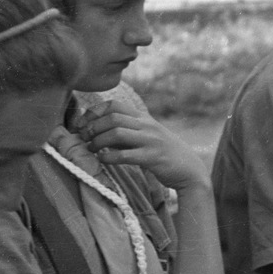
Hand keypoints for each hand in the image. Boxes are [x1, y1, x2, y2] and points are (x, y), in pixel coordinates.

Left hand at [78, 107, 208, 190]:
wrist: (189, 169)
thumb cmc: (162, 154)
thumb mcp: (145, 136)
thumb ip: (125, 132)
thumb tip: (95, 131)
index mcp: (144, 118)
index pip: (114, 104)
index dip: (95, 111)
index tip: (83, 124)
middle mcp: (147, 125)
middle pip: (112, 117)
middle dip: (93, 127)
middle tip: (84, 138)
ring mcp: (151, 140)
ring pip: (117, 133)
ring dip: (98, 141)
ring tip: (91, 149)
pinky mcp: (153, 157)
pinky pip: (125, 155)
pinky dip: (109, 157)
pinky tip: (103, 160)